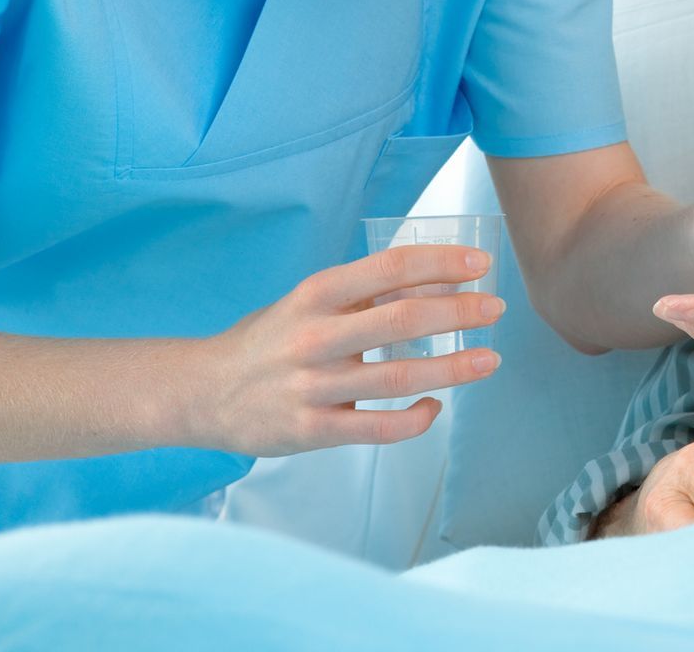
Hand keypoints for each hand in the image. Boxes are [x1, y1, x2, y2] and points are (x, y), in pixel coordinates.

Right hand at [191, 244, 505, 455]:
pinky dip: (414, 420)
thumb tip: (433, 282)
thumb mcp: (306, 303)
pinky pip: (376, 429)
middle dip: (458, 312)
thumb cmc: (267, 341)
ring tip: (489, 360)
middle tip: (494, 310)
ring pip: (397, 378)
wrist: (199, 392)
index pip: (388, 268)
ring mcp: (312, 387)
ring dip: (452, 368)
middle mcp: (314, 336)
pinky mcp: (310, 431)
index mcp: (315, 294)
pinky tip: (436, 408)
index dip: (440, 262)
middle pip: (401, 320)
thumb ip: (362, 295)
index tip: (480, 262)